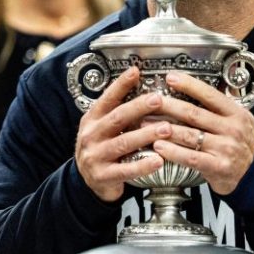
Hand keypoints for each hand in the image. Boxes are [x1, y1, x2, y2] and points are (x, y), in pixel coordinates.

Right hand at [75, 67, 170, 201]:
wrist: (86, 181)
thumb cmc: (102, 148)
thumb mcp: (102, 127)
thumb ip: (117, 111)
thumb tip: (141, 87)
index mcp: (92, 119)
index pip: (107, 99)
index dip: (121, 85)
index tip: (135, 72)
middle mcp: (91, 135)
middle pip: (117, 118)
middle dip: (139, 107)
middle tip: (159, 100)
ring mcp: (95, 156)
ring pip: (123, 143)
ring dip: (146, 135)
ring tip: (166, 129)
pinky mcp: (102, 176)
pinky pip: (125, 170)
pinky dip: (143, 165)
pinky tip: (158, 160)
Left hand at [152, 71, 253, 194]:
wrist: (252, 173)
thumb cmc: (237, 143)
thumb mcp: (238, 119)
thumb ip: (219, 105)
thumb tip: (193, 84)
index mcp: (237, 113)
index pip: (210, 95)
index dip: (189, 85)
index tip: (170, 77)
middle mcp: (233, 129)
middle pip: (194, 114)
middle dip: (169, 106)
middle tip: (150, 101)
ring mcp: (226, 148)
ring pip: (189, 135)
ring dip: (164, 129)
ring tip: (146, 124)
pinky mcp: (218, 166)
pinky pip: (190, 157)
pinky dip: (172, 151)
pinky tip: (158, 146)